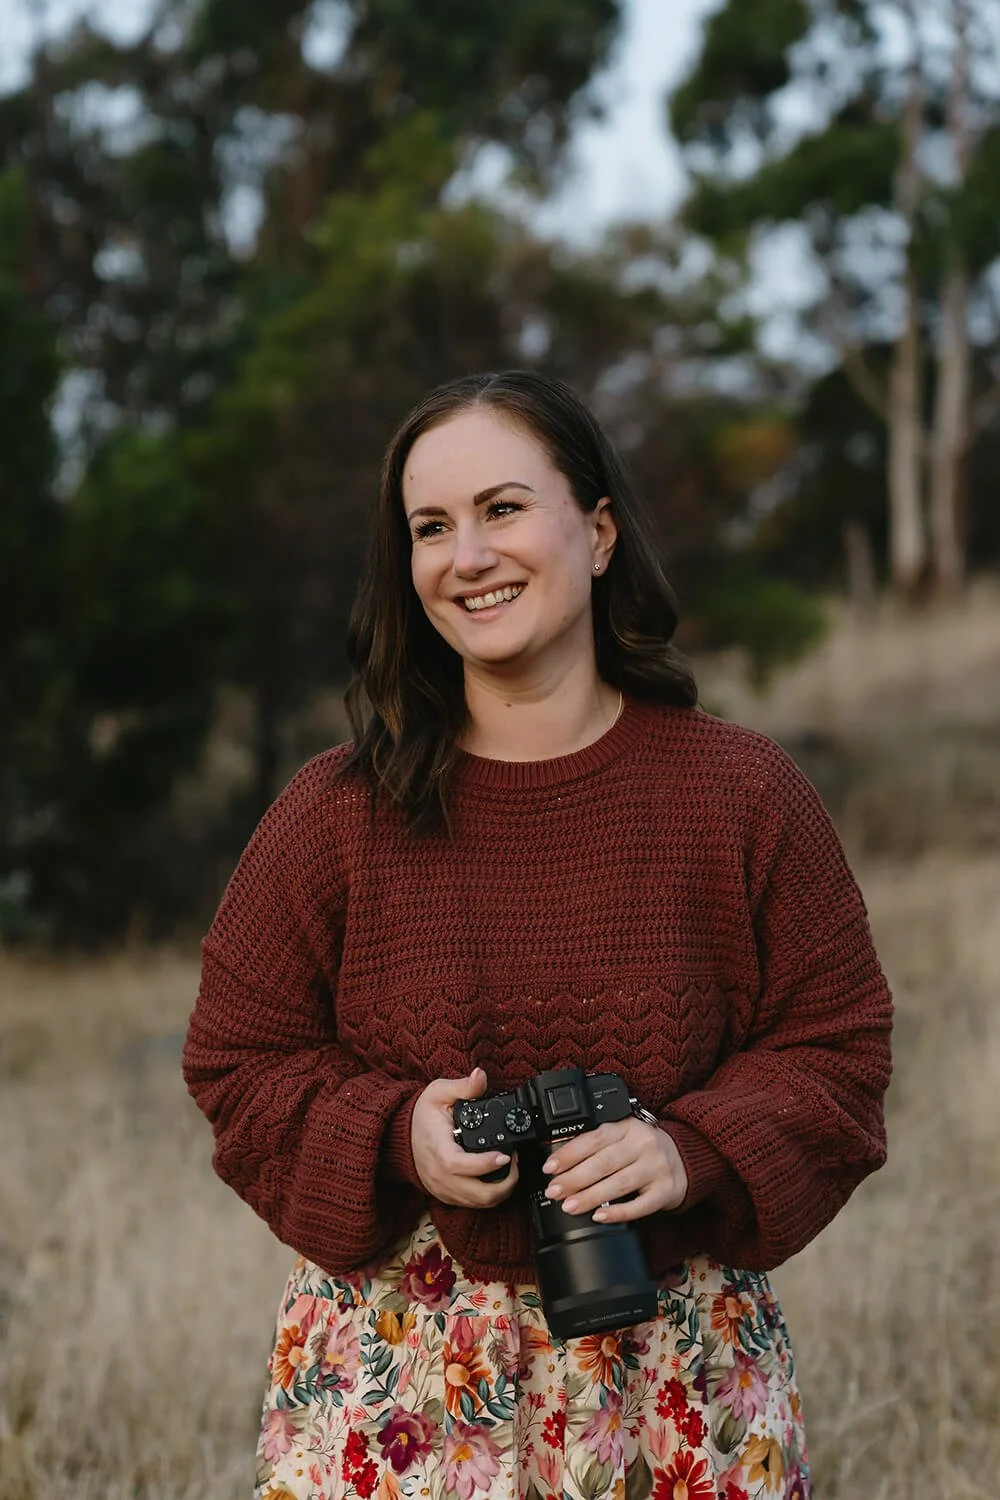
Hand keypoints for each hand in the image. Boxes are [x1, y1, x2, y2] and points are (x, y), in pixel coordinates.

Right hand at [411, 1067, 519, 1207]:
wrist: (400, 1136)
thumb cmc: (421, 1115)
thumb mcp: (438, 1093)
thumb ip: (462, 1086)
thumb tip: (480, 1076)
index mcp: (437, 1149)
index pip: (459, 1165)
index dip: (485, 1165)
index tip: (505, 1156)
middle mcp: (439, 1175)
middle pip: (476, 1194)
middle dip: (504, 1184)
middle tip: (514, 1161)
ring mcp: (442, 1188)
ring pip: (477, 1203)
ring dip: (500, 1191)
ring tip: (509, 1168)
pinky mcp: (445, 1195)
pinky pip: (471, 1204)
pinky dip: (488, 1196)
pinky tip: (496, 1177)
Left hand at [541, 1116, 687, 1222]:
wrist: (686, 1159)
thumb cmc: (645, 1149)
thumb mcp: (624, 1135)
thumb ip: (599, 1143)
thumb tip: (561, 1162)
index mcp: (628, 1127)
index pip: (594, 1139)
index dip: (569, 1154)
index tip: (550, 1167)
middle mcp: (643, 1144)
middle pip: (604, 1163)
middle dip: (574, 1179)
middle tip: (554, 1191)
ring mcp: (656, 1168)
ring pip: (619, 1184)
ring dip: (590, 1197)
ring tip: (569, 1206)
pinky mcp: (666, 1191)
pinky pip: (640, 1205)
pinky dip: (618, 1212)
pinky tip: (600, 1216)